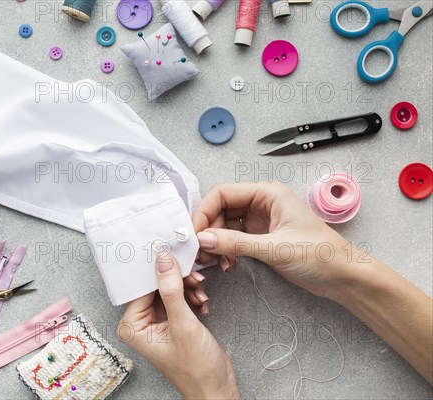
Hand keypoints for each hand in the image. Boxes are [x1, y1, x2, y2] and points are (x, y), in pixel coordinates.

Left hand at [119, 252, 238, 398]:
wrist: (215, 387)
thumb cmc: (195, 368)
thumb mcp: (183, 324)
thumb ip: (171, 290)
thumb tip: (163, 260)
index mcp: (132, 326)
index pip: (141, 286)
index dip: (158, 270)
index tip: (172, 252)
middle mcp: (140, 323)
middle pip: (155, 285)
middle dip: (177, 279)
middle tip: (193, 274)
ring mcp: (156, 321)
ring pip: (169, 289)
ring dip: (188, 287)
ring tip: (200, 293)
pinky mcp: (172, 321)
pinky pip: (178, 297)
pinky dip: (192, 296)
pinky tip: (202, 303)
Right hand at [192, 181, 357, 298]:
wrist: (343, 277)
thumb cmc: (322, 255)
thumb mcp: (275, 248)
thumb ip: (236, 243)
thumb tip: (203, 239)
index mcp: (268, 193)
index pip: (223, 193)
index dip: (204, 212)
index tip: (193, 233)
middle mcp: (262, 203)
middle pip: (220, 209)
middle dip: (208, 230)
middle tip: (201, 252)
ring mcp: (260, 220)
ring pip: (223, 225)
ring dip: (216, 243)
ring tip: (218, 262)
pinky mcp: (260, 237)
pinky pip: (232, 239)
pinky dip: (225, 251)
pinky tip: (229, 264)